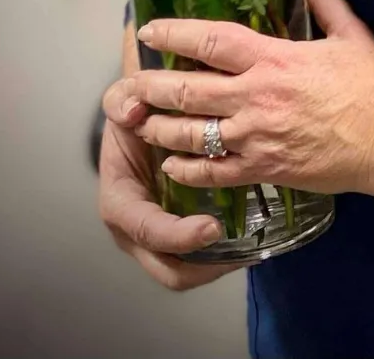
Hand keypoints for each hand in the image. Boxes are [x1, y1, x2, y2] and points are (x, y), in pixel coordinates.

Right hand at [98, 83, 240, 290]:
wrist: (141, 119)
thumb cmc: (133, 116)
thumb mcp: (122, 102)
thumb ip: (121, 102)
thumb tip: (132, 110)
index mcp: (120, 203)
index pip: (146, 231)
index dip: (177, 235)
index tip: (212, 227)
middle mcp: (136, 230)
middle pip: (169, 270)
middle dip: (204, 267)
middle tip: (241, 252)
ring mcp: (159, 236)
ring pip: (188, 270)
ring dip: (218, 265)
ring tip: (253, 249)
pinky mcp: (179, 232)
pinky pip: (200, 256)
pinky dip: (221, 254)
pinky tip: (250, 237)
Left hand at [126, 0, 373, 197]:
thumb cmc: (373, 85)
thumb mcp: (350, 32)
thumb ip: (323, 0)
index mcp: (273, 58)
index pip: (210, 40)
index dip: (174, 33)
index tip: (149, 30)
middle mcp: (255, 97)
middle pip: (186, 90)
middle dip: (150, 85)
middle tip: (128, 83)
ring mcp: (255, 138)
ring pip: (189, 134)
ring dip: (158, 127)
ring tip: (138, 121)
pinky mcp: (262, 170)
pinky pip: (212, 173)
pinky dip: (185, 169)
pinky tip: (170, 164)